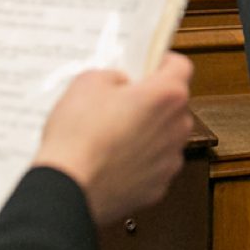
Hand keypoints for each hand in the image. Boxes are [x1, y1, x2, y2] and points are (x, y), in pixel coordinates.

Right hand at [35, 53, 193, 224]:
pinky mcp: (158, 187)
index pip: (181, 66)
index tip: (146, 64)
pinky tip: (112, 159)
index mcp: (166, 95)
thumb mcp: (87, 83)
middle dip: (152, 99)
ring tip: (112, 134)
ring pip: (165, 136)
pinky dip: (139, 160)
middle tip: (122, 100)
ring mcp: (169, 161)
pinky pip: (153, 164)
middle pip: (173, 104)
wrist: (68, 188)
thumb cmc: (78, 136)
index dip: (161, 61)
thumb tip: (120, 84)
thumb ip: (113, 76)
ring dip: (147, 131)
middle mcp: (176, 128)